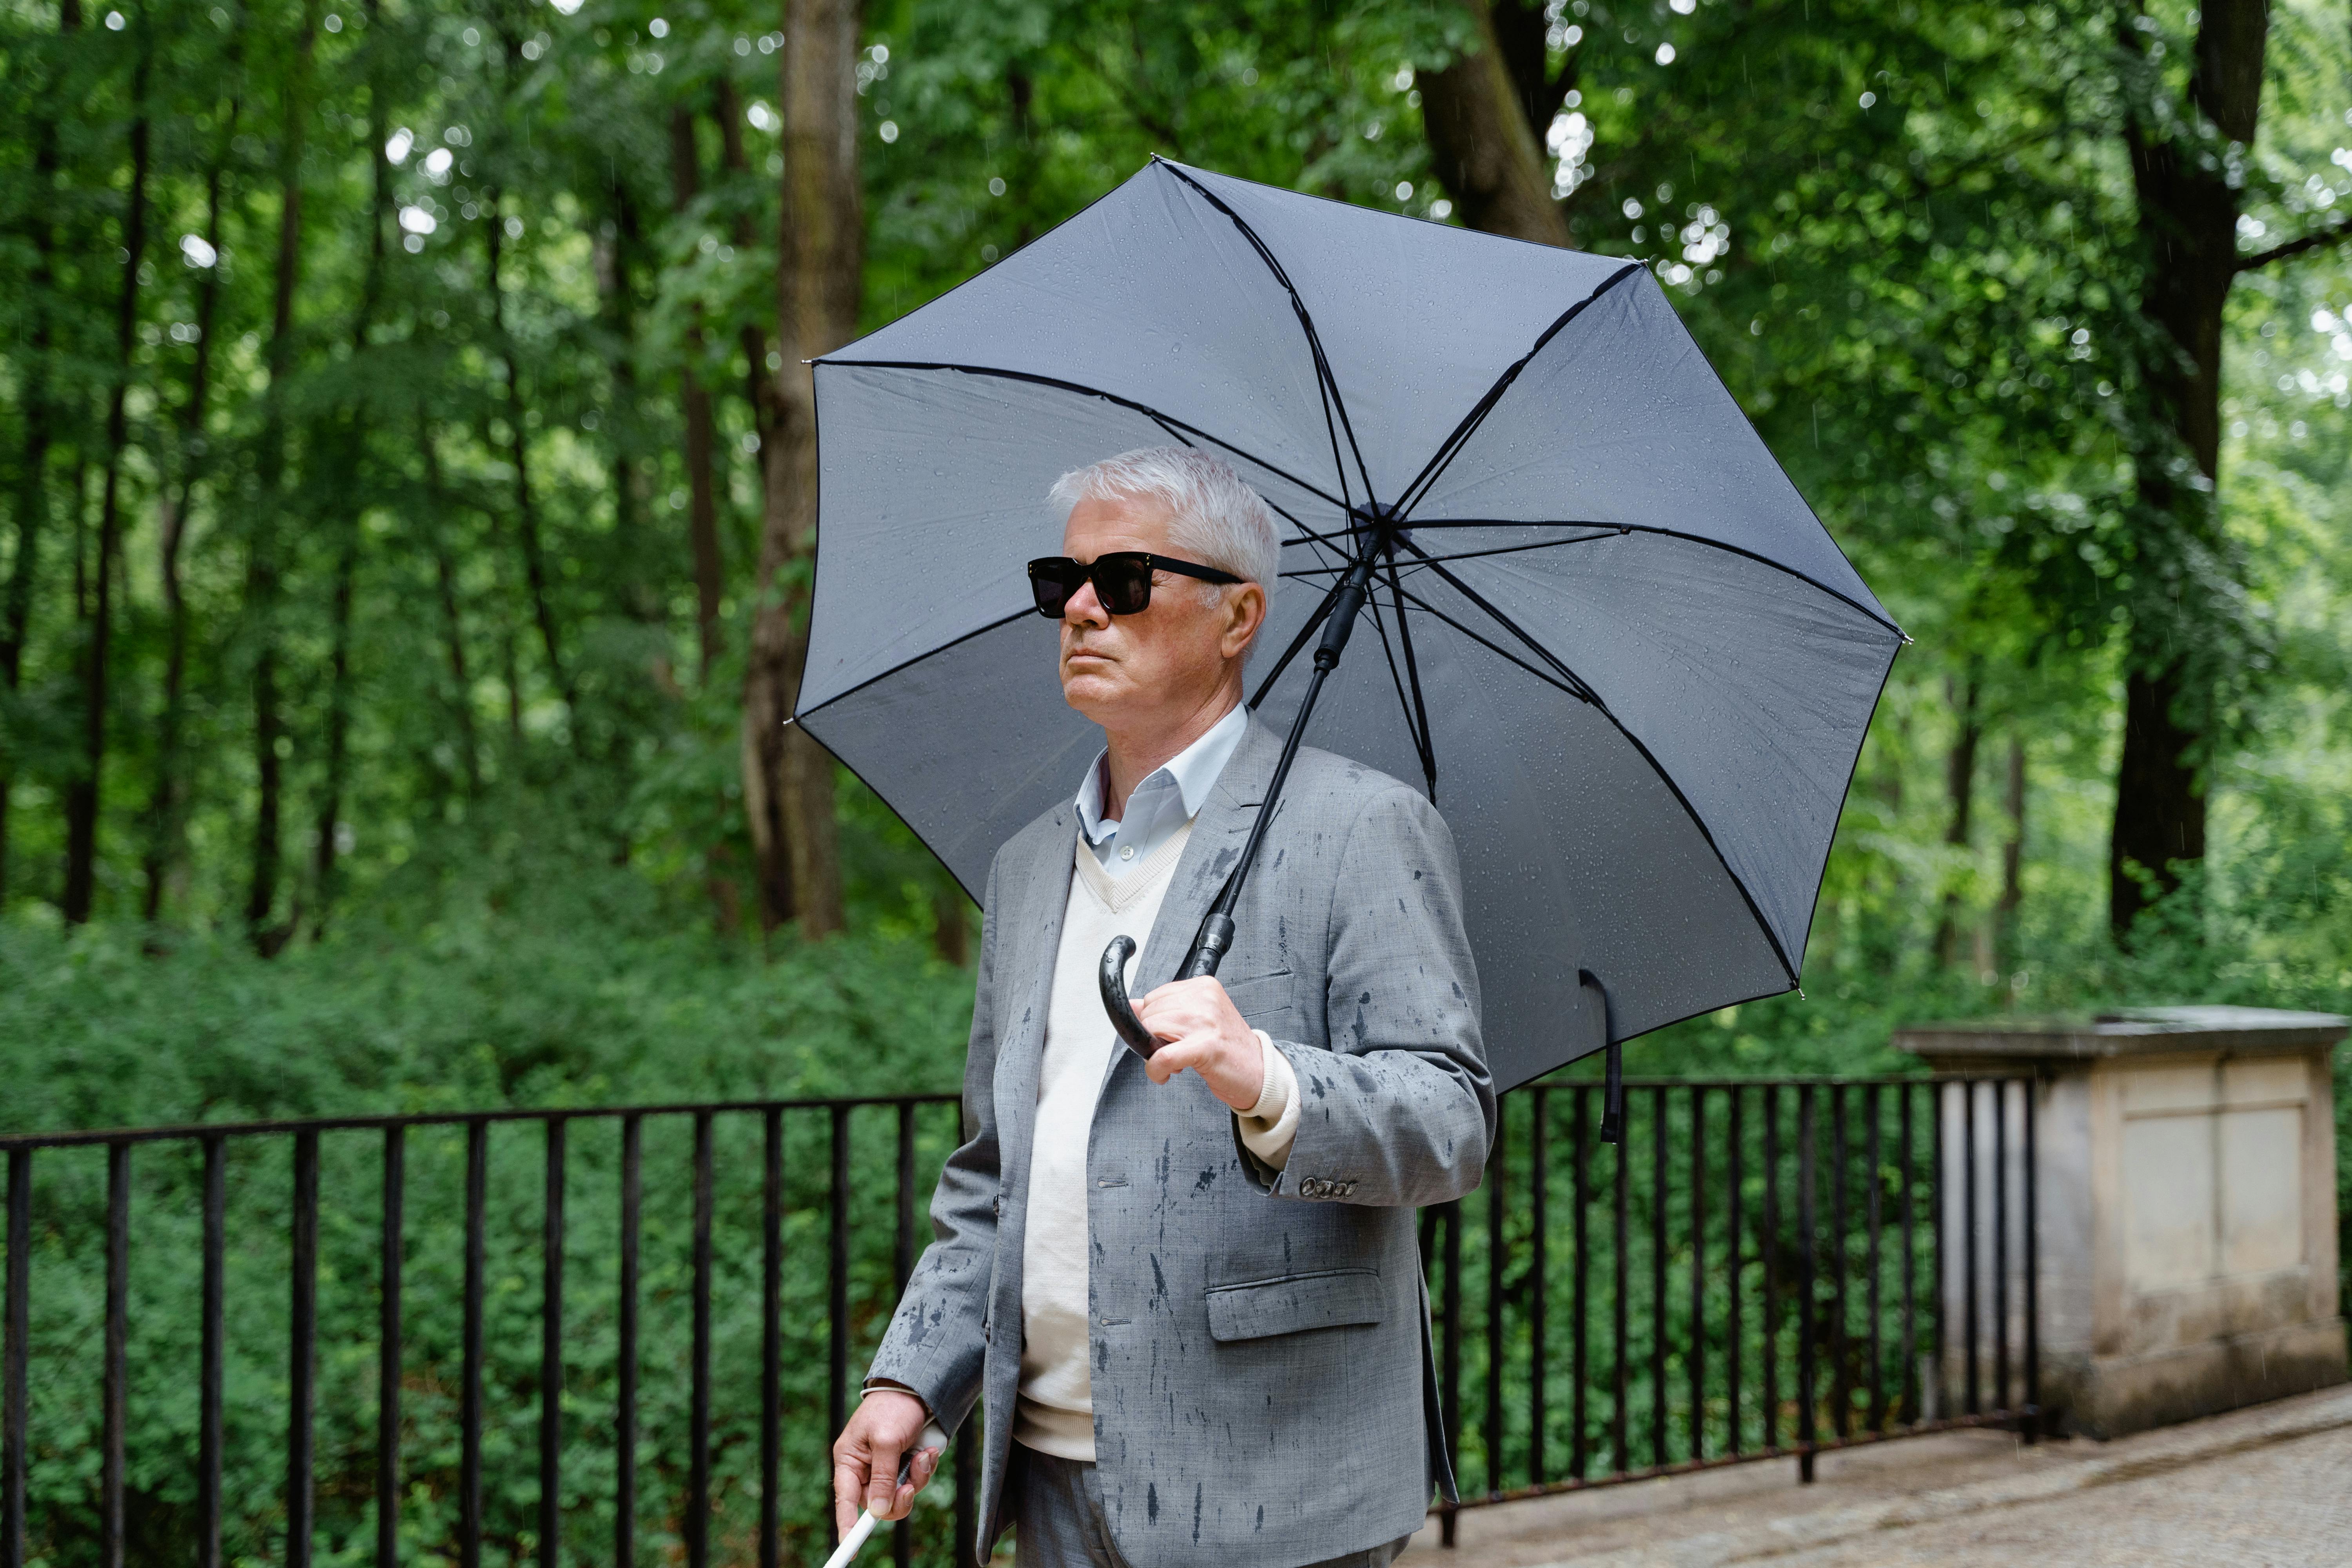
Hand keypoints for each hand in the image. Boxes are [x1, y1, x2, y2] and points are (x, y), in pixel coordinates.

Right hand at [832, 1389, 939, 1537]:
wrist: (919, 1387)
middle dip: (899, 1498)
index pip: (845, 1500)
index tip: (849, 1549)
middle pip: (878, 1505)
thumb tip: (877, 1512)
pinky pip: (915, 1482)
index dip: (846, 1525)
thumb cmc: (894, 1407)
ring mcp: (887, 1468)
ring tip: (924, 1456)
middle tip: (910, 1487)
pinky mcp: (905, 1465)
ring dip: (916, 1480)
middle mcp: (866, 1468)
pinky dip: (924, 1470)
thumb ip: (882, 1476)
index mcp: (850, 1460)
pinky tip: (929, 1452)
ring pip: (900, 1496)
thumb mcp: (887, 1440)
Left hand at [1136, 976, 1264, 1109]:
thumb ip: (1164, 1009)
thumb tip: (1129, 1005)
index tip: (1170, 1036)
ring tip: (1177, 1062)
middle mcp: (1205, 998)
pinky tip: (1165, 1075)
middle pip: (1150, 1013)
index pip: (1155, 997)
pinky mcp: (1205, 1046)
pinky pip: (1162, 1057)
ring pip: (1151, 1031)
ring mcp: (1206, 1021)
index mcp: (1203, 987)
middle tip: (1175, 1051)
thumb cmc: (1227, 1047)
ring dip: (1155, 1055)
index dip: (1154, 1021)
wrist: (1258, 1072)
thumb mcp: (1197, 1019)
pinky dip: (1156, 1069)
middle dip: (1154, 1037)